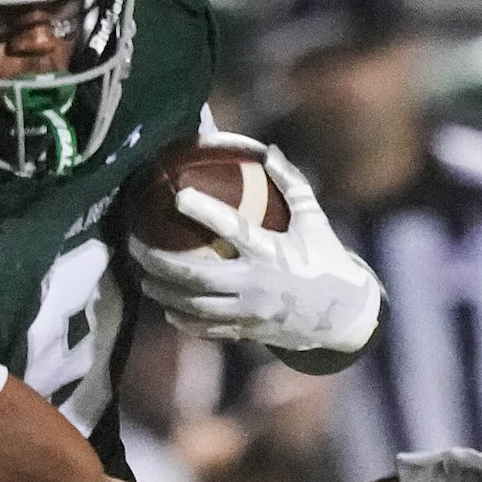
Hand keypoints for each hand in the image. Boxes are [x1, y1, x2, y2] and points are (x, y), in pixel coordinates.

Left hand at [130, 143, 383, 358]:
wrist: (345, 317)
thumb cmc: (327, 261)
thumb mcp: (314, 220)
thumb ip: (292, 184)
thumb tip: (268, 150)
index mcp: (272, 252)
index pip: (233, 228)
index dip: (204, 211)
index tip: (178, 195)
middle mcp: (257, 284)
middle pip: (198, 276)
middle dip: (161, 263)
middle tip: (135, 248)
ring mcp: (251, 312)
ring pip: (197, 306)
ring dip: (165, 294)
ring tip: (143, 280)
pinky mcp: (250, 331)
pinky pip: (209, 329)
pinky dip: (185, 321)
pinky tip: (168, 311)